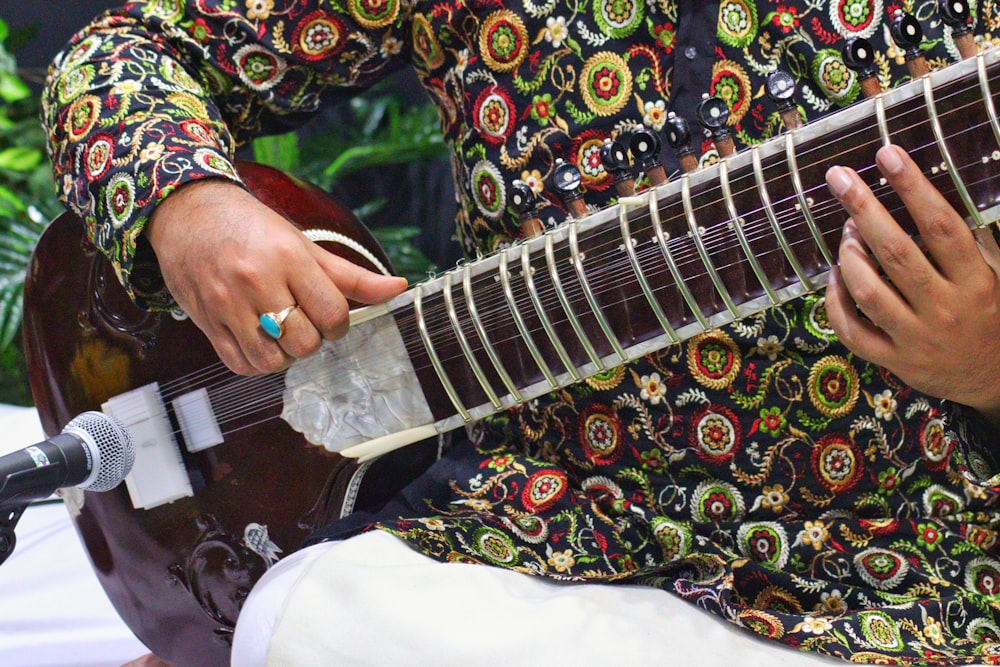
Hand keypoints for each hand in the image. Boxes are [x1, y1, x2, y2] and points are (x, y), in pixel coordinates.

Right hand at [146, 179, 407, 374]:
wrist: (188, 212)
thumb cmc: (252, 227)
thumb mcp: (305, 244)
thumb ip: (352, 275)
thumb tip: (399, 289)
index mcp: (288, 257)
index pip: (333, 313)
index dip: (338, 323)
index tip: (329, 314)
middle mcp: (256, 281)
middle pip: (305, 342)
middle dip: (312, 338)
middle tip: (302, 319)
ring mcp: (227, 304)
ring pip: (273, 360)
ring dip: (285, 353)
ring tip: (280, 330)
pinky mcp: (205, 322)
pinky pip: (242, 364)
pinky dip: (257, 361)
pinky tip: (259, 338)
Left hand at [824, 144, 999, 425]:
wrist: (995, 380)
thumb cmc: (992, 316)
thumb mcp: (997, 275)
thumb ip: (971, 243)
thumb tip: (932, 198)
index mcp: (976, 281)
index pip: (942, 227)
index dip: (913, 188)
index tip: (888, 155)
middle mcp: (945, 308)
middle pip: (896, 253)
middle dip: (863, 209)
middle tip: (839, 178)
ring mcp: (915, 338)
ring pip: (868, 292)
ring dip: (849, 255)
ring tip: (846, 230)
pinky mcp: (893, 361)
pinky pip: (852, 329)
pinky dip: (835, 300)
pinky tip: (835, 274)